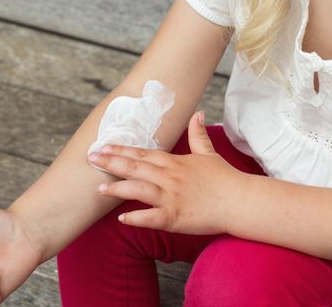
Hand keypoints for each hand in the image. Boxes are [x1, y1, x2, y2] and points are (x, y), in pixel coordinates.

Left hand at [88, 111, 249, 234]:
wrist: (240, 200)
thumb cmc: (224, 179)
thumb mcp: (209, 153)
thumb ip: (198, 134)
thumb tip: (198, 113)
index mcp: (175, 162)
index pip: (143, 153)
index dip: (122, 149)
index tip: (103, 145)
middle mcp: (170, 177)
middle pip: (136, 167)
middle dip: (111, 162)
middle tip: (90, 157)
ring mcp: (172, 197)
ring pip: (140, 190)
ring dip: (118, 188)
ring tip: (99, 187)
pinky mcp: (176, 217)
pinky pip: (153, 218)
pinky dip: (137, 218)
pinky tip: (122, 219)